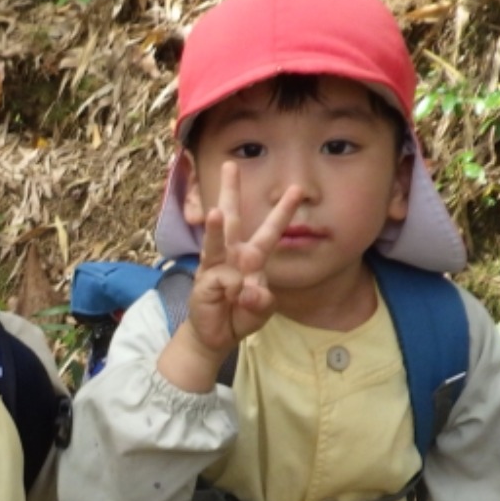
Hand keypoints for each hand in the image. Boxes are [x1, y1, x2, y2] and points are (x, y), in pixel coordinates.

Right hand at [183, 165, 303, 355]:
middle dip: (230, 191)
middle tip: (230, 165)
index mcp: (251, 257)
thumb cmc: (240, 314)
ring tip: (215, 214)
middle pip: (232, 218)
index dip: (283, 211)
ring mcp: (215, 266)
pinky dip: (232, 292)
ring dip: (215, 228)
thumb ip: (262, 300)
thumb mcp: (261, 309)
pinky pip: (223, 282)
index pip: (270, 230)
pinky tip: (230, 300)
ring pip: (216, 241)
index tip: (296, 190)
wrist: (215, 334)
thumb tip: (248, 290)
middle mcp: (232, 255)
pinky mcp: (204, 281)